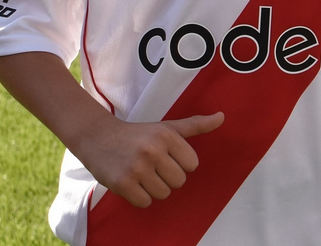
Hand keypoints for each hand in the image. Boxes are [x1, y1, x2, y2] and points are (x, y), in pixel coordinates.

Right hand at [81, 112, 224, 207]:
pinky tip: (132, 181)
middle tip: (152, 165)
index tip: (166, 155)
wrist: (98, 137)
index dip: (180, 163)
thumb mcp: (166, 126)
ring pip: (164, 194)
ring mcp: (137, 168)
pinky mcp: (123, 184)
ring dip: (154, 187)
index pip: (192, 164)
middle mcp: (153, 150)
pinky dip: (140, 196)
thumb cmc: (138, 133)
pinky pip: (145, 202)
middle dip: (167, 176)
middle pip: (179, 181)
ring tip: (141, 172)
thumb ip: (195, 125)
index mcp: (166, 134)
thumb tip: (222, 117)